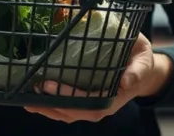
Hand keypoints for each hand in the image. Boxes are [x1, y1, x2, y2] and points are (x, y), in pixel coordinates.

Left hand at [23, 33, 172, 122]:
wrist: (143, 68)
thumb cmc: (141, 60)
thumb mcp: (144, 60)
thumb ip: (137, 70)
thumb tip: (125, 81)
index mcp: (115, 97)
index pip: (90, 102)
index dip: (69, 97)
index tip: (51, 86)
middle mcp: (103, 106)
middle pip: (74, 113)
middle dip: (53, 104)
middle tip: (35, 89)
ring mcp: (93, 106)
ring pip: (68, 114)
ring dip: (48, 108)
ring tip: (29, 98)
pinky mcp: (86, 101)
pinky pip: (67, 108)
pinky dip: (50, 105)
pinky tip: (35, 98)